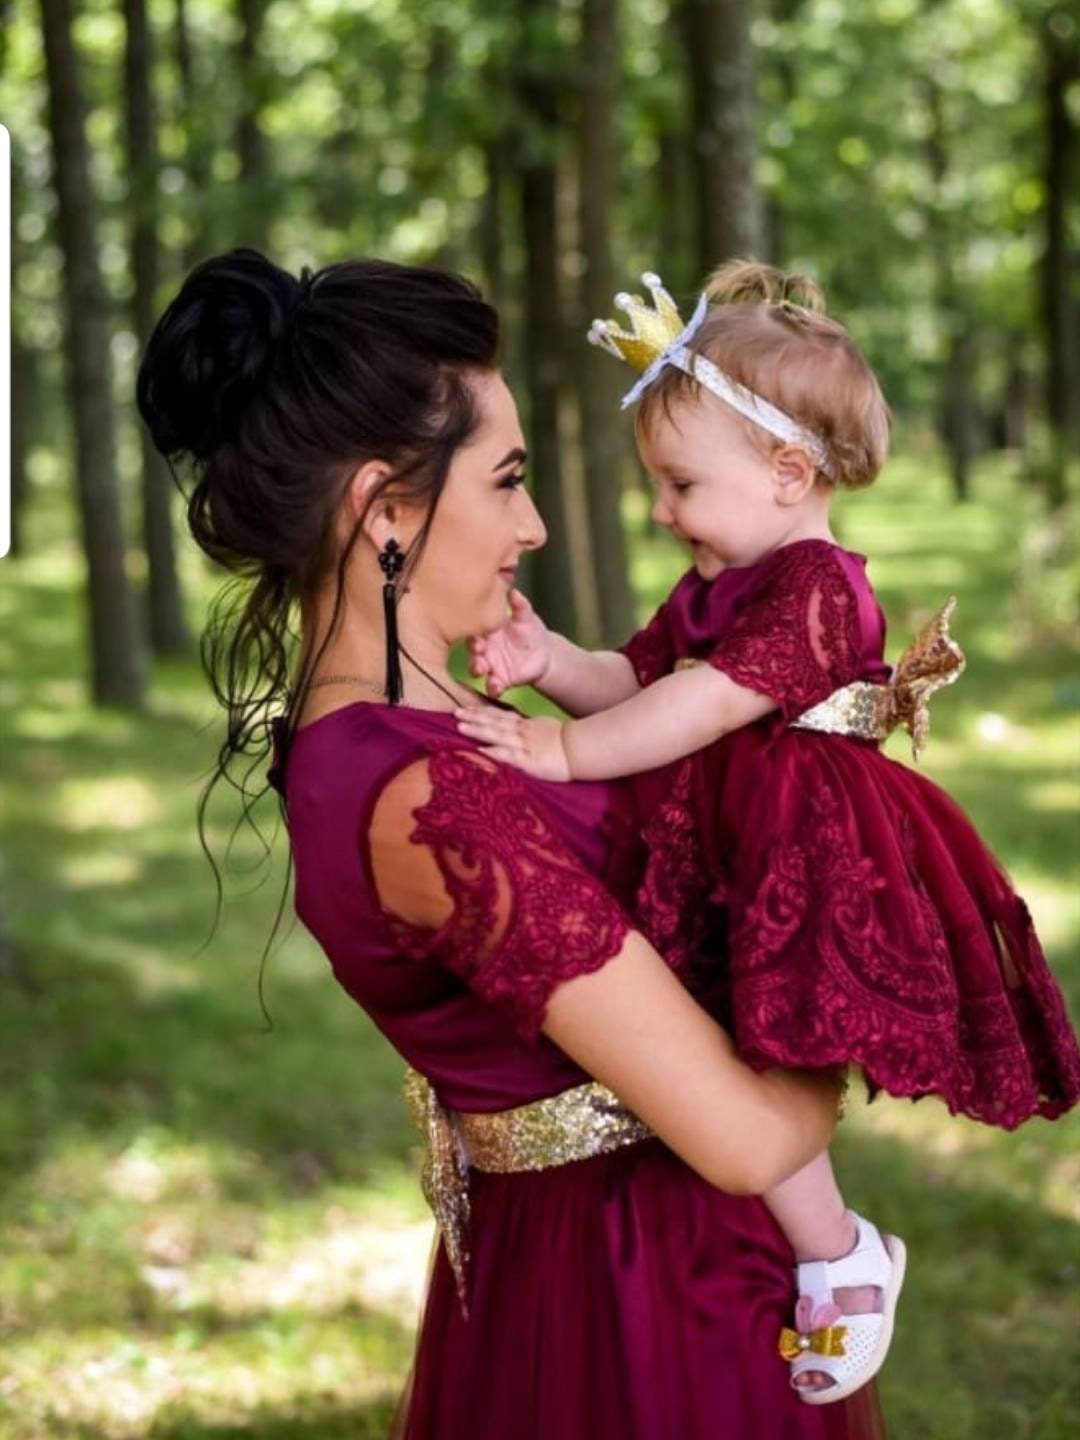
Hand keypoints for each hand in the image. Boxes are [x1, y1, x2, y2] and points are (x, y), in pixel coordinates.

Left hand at [454, 707, 571, 782]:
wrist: (581, 749)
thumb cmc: (566, 741)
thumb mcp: (544, 728)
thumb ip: (528, 728)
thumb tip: (515, 727)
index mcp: (525, 725)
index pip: (500, 715)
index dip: (482, 711)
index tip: (465, 708)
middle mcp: (521, 732)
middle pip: (494, 721)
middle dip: (473, 717)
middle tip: (455, 712)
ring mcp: (523, 745)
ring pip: (497, 734)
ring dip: (478, 730)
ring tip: (460, 727)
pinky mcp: (527, 761)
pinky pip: (507, 756)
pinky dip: (492, 752)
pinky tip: (479, 751)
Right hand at [466, 589, 553, 698]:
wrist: (544, 653)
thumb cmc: (530, 630)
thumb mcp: (526, 616)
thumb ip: (520, 605)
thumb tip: (514, 591)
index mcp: (487, 630)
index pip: (475, 629)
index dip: (473, 630)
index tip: (478, 633)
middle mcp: (484, 648)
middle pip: (472, 650)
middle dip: (471, 650)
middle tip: (478, 651)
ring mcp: (490, 665)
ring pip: (477, 668)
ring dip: (476, 669)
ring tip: (482, 670)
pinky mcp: (500, 679)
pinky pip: (492, 685)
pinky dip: (493, 687)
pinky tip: (497, 687)